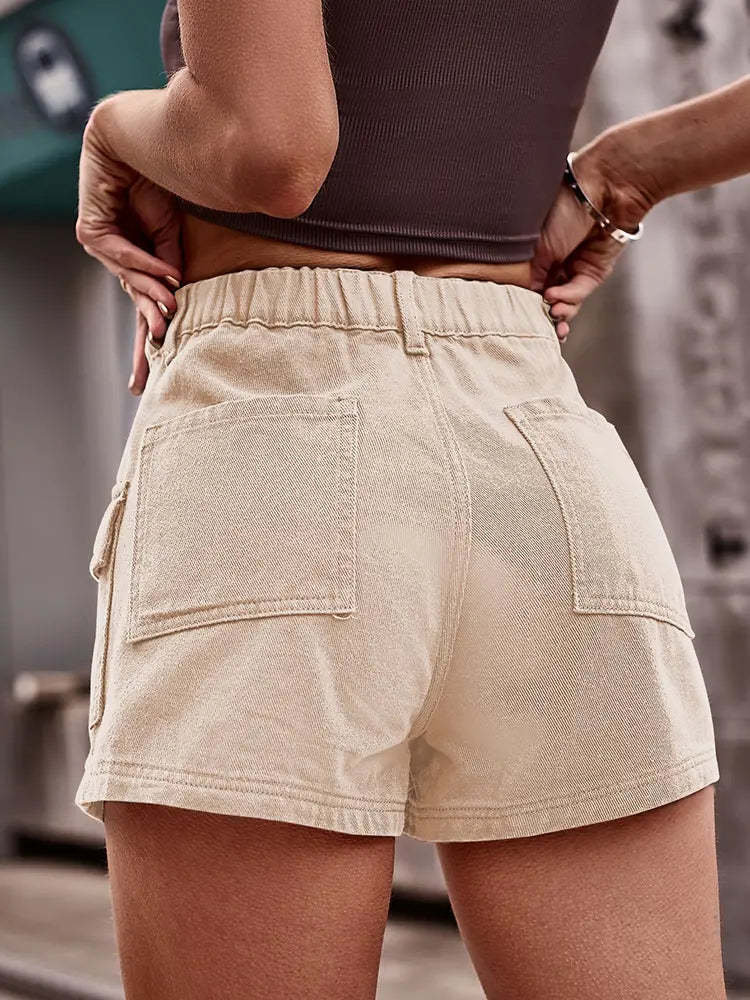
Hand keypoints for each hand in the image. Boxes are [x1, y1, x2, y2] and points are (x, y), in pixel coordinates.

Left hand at [75, 97, 182, 393]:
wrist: (142, 134)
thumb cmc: (165, 178)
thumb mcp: (176, 232)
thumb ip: (171, 264)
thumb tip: (171, 301)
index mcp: (145, 258)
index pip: (147, 304)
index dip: (148, 340)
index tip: (151, 374)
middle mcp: (123, 255)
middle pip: (132, 306)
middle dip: (140, 343)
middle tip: (144, 379)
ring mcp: (105, 243)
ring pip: (128, 284)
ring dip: (150, 300)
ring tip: (167, 319)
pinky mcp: (91, 229)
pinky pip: (119, 256)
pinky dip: (143, 265)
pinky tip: (166, 275)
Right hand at [530, 145, 650, 342]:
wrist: (606, 188)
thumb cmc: (563, 207)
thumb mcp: (535, 245)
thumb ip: (527, 276)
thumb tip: (523, 302)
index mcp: (531, 253)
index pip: (522, 285)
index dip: (519, 303)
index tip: (513, 318)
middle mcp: (550, 262)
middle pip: (542, 298)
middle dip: (541, 315)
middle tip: (536, 327)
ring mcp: (572, 268)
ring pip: (563, 302)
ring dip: (557, 312)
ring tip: (551, 314)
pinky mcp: (593, 272)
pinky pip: (578, 293)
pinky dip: (568, 299)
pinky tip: (556, 299)